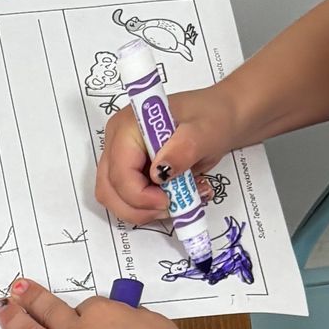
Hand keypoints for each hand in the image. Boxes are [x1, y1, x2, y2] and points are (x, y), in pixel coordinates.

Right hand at [96, 80, 234, 228]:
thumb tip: (160, 172)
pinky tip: (172, 197)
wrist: (218, 117)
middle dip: (139, 208)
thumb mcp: (205, 131)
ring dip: (144, 210)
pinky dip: (148, 207)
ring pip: (115, 200)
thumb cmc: (212, 117)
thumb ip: (184, 149)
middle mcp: (115, 143)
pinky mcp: (127, 172)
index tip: (169, 201)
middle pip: (110, 191)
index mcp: (126, 128)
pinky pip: (127, 200)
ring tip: (176, 200)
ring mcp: (119, 159)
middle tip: (171, 206)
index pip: (119, 174)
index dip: (141, 196)